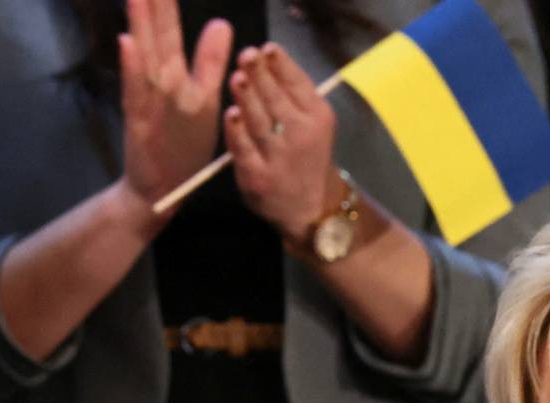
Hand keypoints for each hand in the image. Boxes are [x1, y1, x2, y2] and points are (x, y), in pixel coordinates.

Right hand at [119, 0, 233, 209]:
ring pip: (144, 55)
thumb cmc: (182, 146)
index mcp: (176, 76)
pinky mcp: (141, 123)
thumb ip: (210, 62)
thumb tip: (221, 24)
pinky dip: (132, 69)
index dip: (166, 4)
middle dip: (151, 4)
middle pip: (156, 34)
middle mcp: (160, 83)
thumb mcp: (204, 99)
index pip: (169, 30)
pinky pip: (137, 92)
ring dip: (140, 23)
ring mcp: (149, 101)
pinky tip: (128, 43)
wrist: (160, 190)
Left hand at [225, 43, 338, 237]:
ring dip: (247, 98)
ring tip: (237, 77)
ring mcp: (279, 158)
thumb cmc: (306, 156)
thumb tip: (266, 61)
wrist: (310, 207)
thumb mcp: (315, 123)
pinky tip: (231, 114)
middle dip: (261, 76)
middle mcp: (301, 136)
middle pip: (277, 100)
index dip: (281, 65)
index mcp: (318, 117)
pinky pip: (244, 150)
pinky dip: (236, 132)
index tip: (267, 49)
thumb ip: (296, 95)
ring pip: (260, 122)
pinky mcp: (257, 177)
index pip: (298, 84)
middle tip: (247, 55)